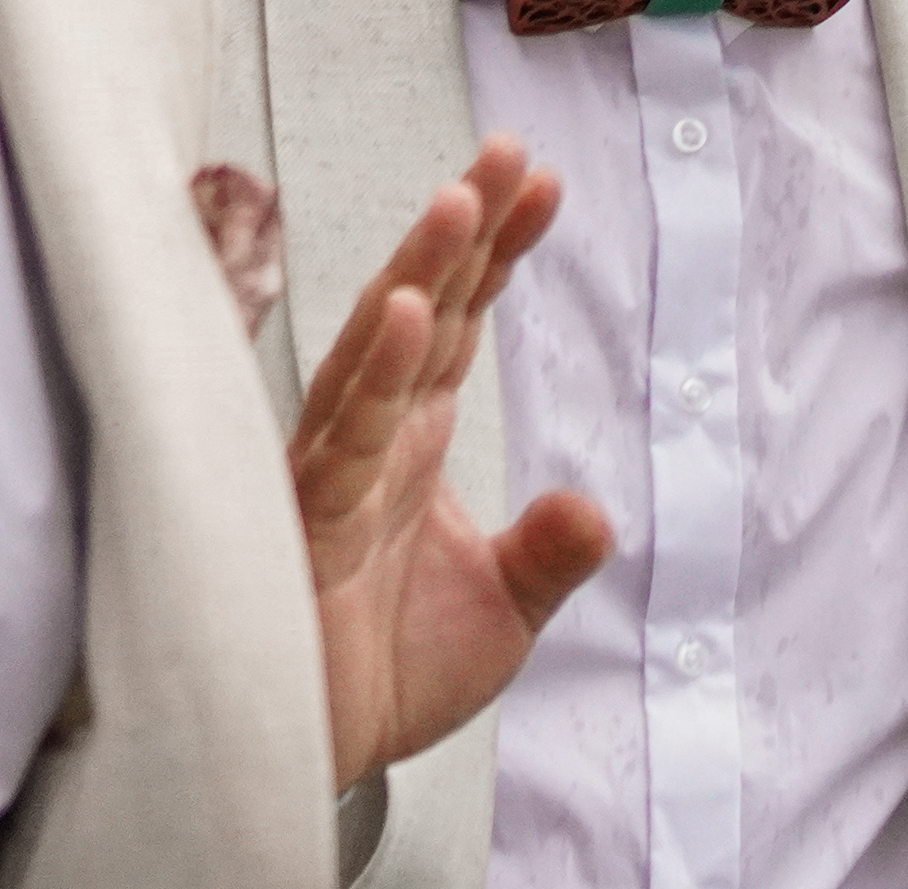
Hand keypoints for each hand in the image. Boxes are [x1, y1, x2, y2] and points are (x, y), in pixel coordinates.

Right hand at [291, 134, 612, 789]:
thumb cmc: (388, 671)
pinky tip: (407, 316)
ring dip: (420, 272)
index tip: (543, 180)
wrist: (324, 755)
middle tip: (508, 151)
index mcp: (416, 440)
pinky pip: (346, 434)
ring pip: (378, 351)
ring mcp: (337, 471)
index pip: (464, 321)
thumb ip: (553, 552)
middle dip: (463, 228)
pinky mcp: (311, 520)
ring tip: (460, 202)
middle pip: (422, 308)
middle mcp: (374, 438)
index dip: (499, 250)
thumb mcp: (507, 609)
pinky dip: (380, 372)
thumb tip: (596, 507)